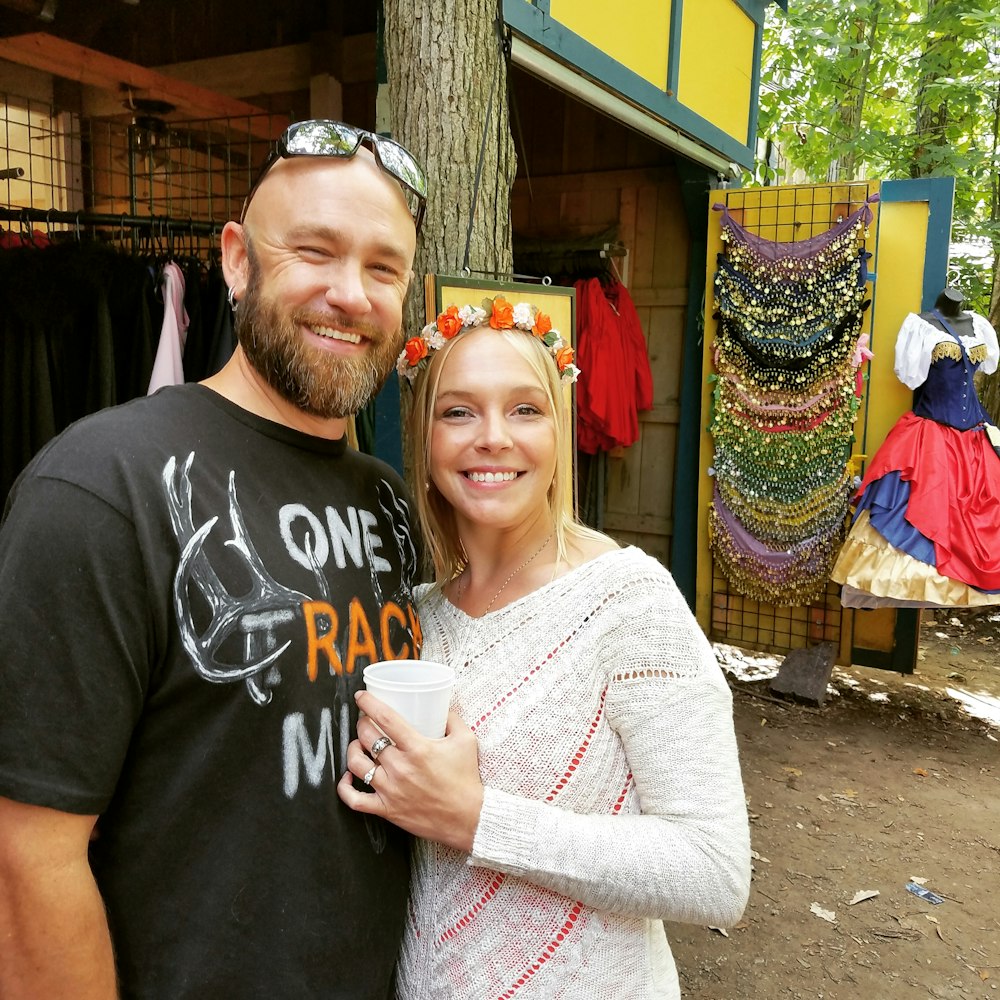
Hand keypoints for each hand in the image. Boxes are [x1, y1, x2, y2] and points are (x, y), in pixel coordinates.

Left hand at [336, 690, 484, 852]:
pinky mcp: (387, 809)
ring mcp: (391, 790)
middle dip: (362, 724)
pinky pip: (354, 799)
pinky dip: (345, 787)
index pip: (385, 718)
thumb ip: (452, 719)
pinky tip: (348, 776)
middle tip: (365, 721)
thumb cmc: (467, 779)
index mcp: (418, 748)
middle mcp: (400, 768)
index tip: (361, 696)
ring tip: (358, 745)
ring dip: (353, 750)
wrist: (469, 818)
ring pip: (356, 764)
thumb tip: (441, 707)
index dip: (368, 703)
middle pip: (367, 738)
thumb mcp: (466, 741)